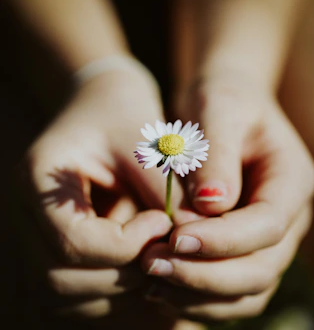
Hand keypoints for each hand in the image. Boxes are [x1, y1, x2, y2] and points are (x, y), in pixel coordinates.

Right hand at [15, 69, 176, 325]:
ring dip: (123, 290)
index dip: (127, 243)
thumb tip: (194, 235)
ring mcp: (40, 237)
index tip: (163, 222)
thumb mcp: (143, 139)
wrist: (103, 107)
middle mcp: (29, 217)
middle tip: (166, 248)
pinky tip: (151, 272)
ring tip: (161, 260)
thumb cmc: (121, 112)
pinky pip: (82, 292)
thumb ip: (165, 189)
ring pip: (71, 296)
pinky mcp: (61, 247)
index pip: (74, 242)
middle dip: (126, 274)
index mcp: (38, 181)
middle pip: (64, 280)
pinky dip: (119, 293)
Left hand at [141, 76, 313, 321]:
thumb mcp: (219, 110)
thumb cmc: (221, 100)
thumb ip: (218, 155)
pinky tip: (158, 283)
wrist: (218, 110)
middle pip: (259, 268)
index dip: (224, 239)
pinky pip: (226, 288)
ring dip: (198, 292)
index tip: (175, 237)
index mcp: (291, 180)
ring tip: (150, 278)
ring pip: (244, 289)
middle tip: (153, 264)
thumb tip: (211, 206)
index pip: (268, 225)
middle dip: (206, 274)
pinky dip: (195, 294)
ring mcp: (264, 237)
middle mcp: (286, 217)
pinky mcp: (240, 247)